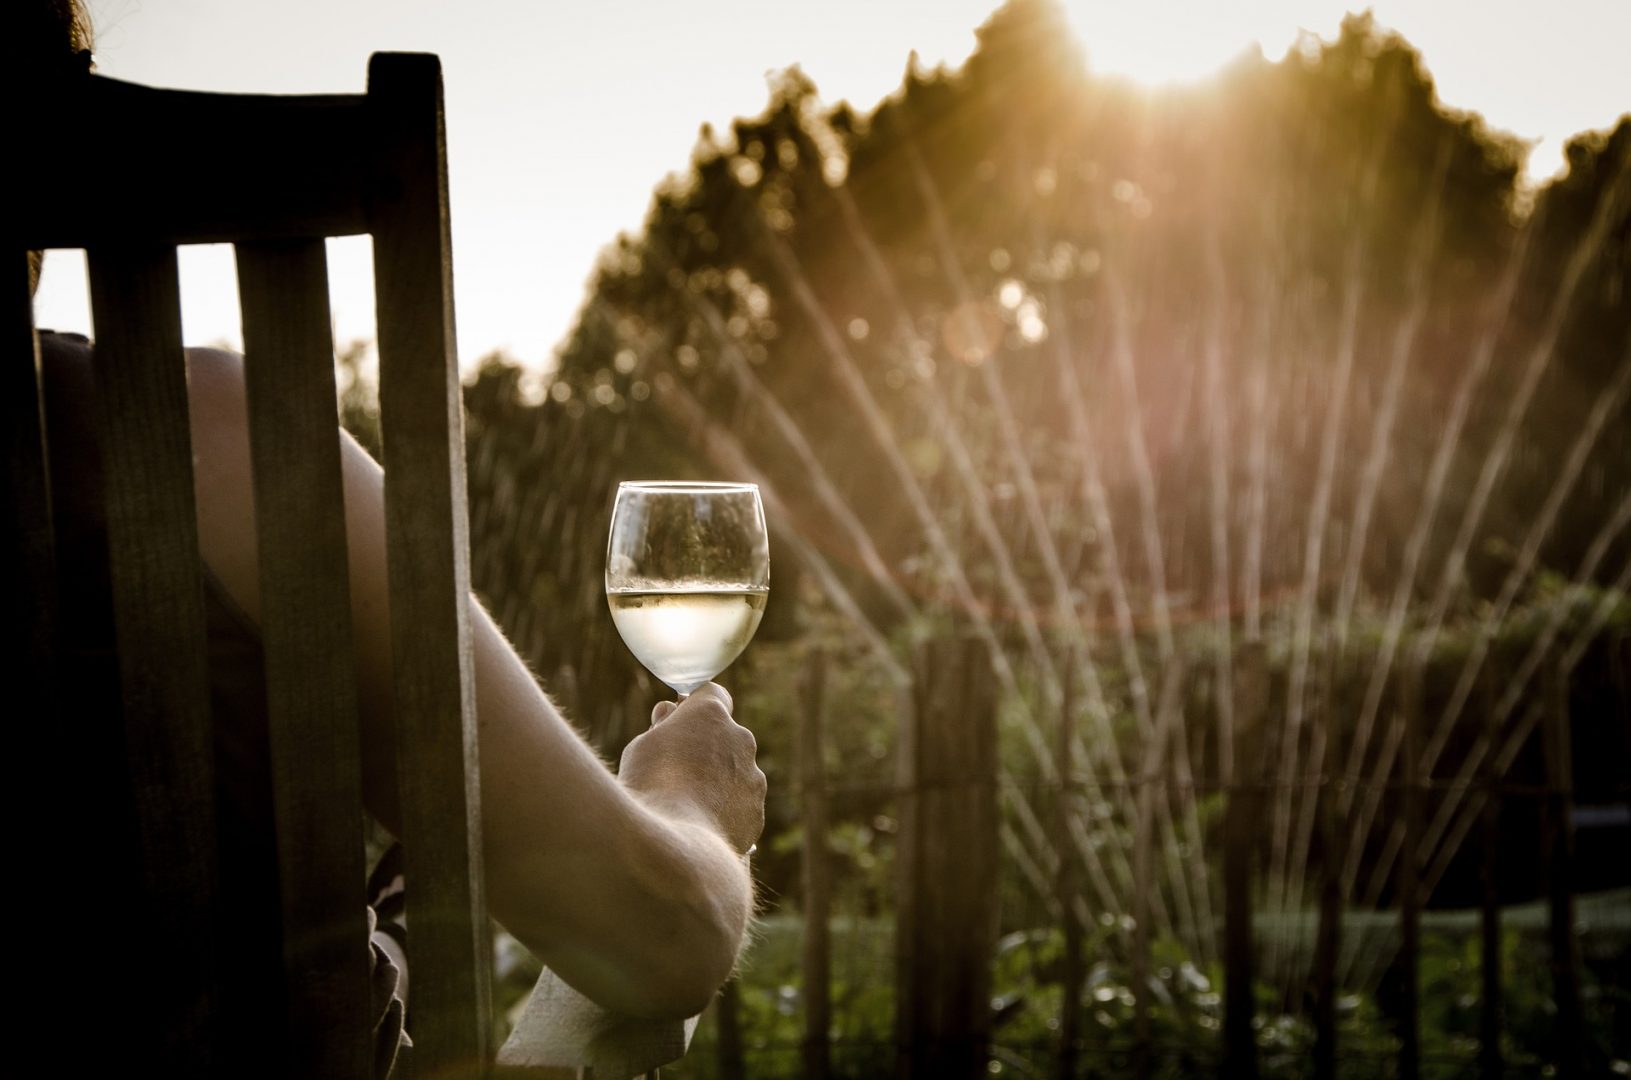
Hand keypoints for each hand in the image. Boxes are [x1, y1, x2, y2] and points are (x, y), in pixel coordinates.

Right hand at [617, 683, 765, 855]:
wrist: (673, 844)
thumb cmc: (649, 787)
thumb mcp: (642, 747)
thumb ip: (662, 727)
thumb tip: (670, 714)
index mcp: (711, 714)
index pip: (712, 694)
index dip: (694, 708)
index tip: (679, 721)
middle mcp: (740, 739)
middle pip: (724, 736)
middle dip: (706, 748)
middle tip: (674, 770)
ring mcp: (753, 777)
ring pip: (734, 772)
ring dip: (716, 781)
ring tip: (685, 806)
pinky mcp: (756, 811)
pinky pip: (740, 804)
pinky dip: (724, 811)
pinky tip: (699, 826)